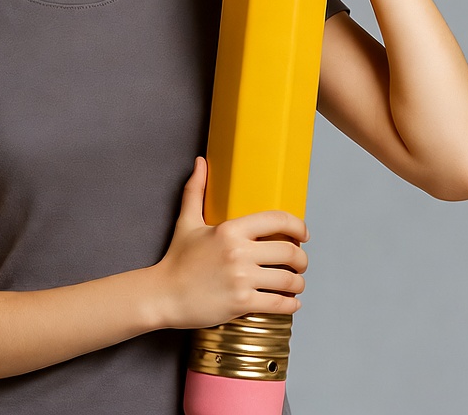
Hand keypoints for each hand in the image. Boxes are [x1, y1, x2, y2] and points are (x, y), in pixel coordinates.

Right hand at [148, 158, 307, 330]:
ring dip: (298, 283)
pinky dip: (291, 304)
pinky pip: (278, 303)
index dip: (298, 226)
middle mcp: (239, 252)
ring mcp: (241, 279)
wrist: (163, 294)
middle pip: (289, 252)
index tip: (303, 234)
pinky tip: (291, 302)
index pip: (276, 220)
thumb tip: (200, 162)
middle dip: (302, 259)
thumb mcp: (187, 221)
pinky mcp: (241, 303)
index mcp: (230, 229)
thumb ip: (196, 190)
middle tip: (301, 263)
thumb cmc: (177, 259)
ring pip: (288, 280)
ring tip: (296, 283)